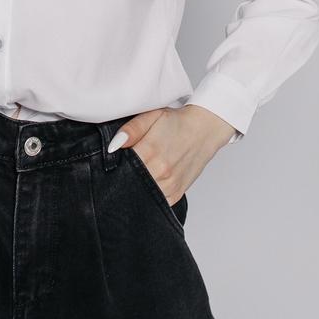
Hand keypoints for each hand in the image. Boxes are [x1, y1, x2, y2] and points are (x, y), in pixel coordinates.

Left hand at [107, 105, 236, 204]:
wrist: (205, 129)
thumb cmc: (177, 122)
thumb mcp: (152, 116)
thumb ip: (131, 130)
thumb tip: (112, 146)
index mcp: (151, 152)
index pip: (122, 167)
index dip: (114, 165)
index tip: (113, 162)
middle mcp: (161, 172)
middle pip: (130, 183)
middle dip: (123, 178)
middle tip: (123, 170)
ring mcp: (170, 185)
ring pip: (142, 195)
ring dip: (136, 187)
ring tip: (137, 174)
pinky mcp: (177, 194)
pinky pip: (156, 202)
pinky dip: (149, 195)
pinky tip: (148, 183)